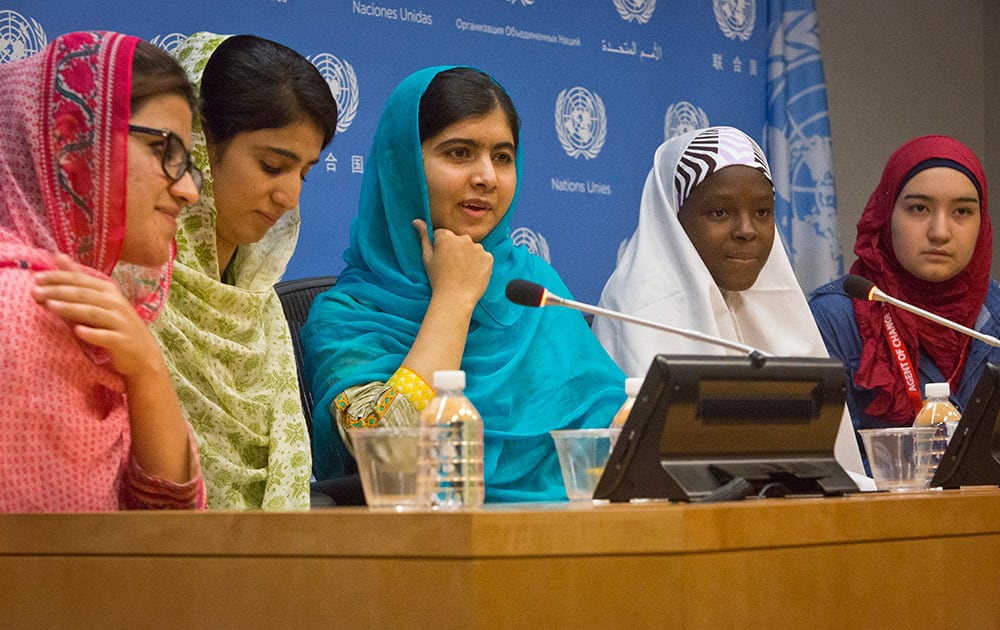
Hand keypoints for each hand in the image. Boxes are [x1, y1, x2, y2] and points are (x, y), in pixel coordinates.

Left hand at [32, 254, 159, 377]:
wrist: (143, 353)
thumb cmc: (117, 325)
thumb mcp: (101, 299)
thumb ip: (79, 279)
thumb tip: (59, 256)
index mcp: (110, 291)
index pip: (81, 280)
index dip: (59, 277)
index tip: (36, 277)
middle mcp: (116, 304)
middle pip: (85, 295)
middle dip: (59, 291)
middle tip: (35, 292)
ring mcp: (121, 323)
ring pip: (93, 313)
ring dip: (71, 309)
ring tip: (49, 306)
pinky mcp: (123, 341)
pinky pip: (106, 336)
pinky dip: (93, 334)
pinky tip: (78, 332)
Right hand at [413, 219, 491, 308]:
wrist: (455, 298)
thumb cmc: (438, 279)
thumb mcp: (427, 257)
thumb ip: (423, 236)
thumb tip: (417, 221)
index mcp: (447, 236)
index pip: (443, 235)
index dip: (441, 247)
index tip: (441, 259)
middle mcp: (464, 238)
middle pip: (459, 240)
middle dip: (456, 250)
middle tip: (452, 267)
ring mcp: (478, 248)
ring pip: (472, 249)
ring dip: (469, 256)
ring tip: (462, 272)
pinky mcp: (489, 258)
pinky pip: (483, 257)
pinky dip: (479, 264)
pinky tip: (472, 274)